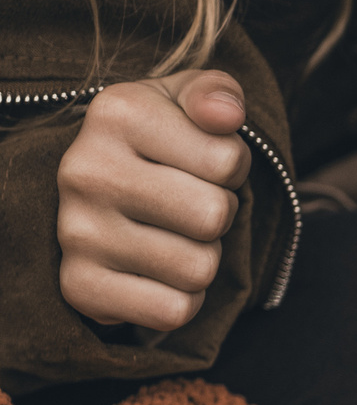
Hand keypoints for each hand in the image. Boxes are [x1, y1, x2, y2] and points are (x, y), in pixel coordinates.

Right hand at [55, 70, 249, 329]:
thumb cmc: (162, 145)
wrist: (99, 195)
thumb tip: (227, 114)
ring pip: (199, 269)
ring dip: (202, 259)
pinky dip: (181, 301)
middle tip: (187, 206)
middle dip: (219, 216)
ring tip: (170, 236)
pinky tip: (157, 274)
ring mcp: (75, 232)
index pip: (229, 161)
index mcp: (116, 113)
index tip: (201, 163)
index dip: (232, 168)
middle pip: (214, 217)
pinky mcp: (78, 286)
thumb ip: (216, 93)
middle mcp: (84, 171)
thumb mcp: (186, 103)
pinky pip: (172, 312)